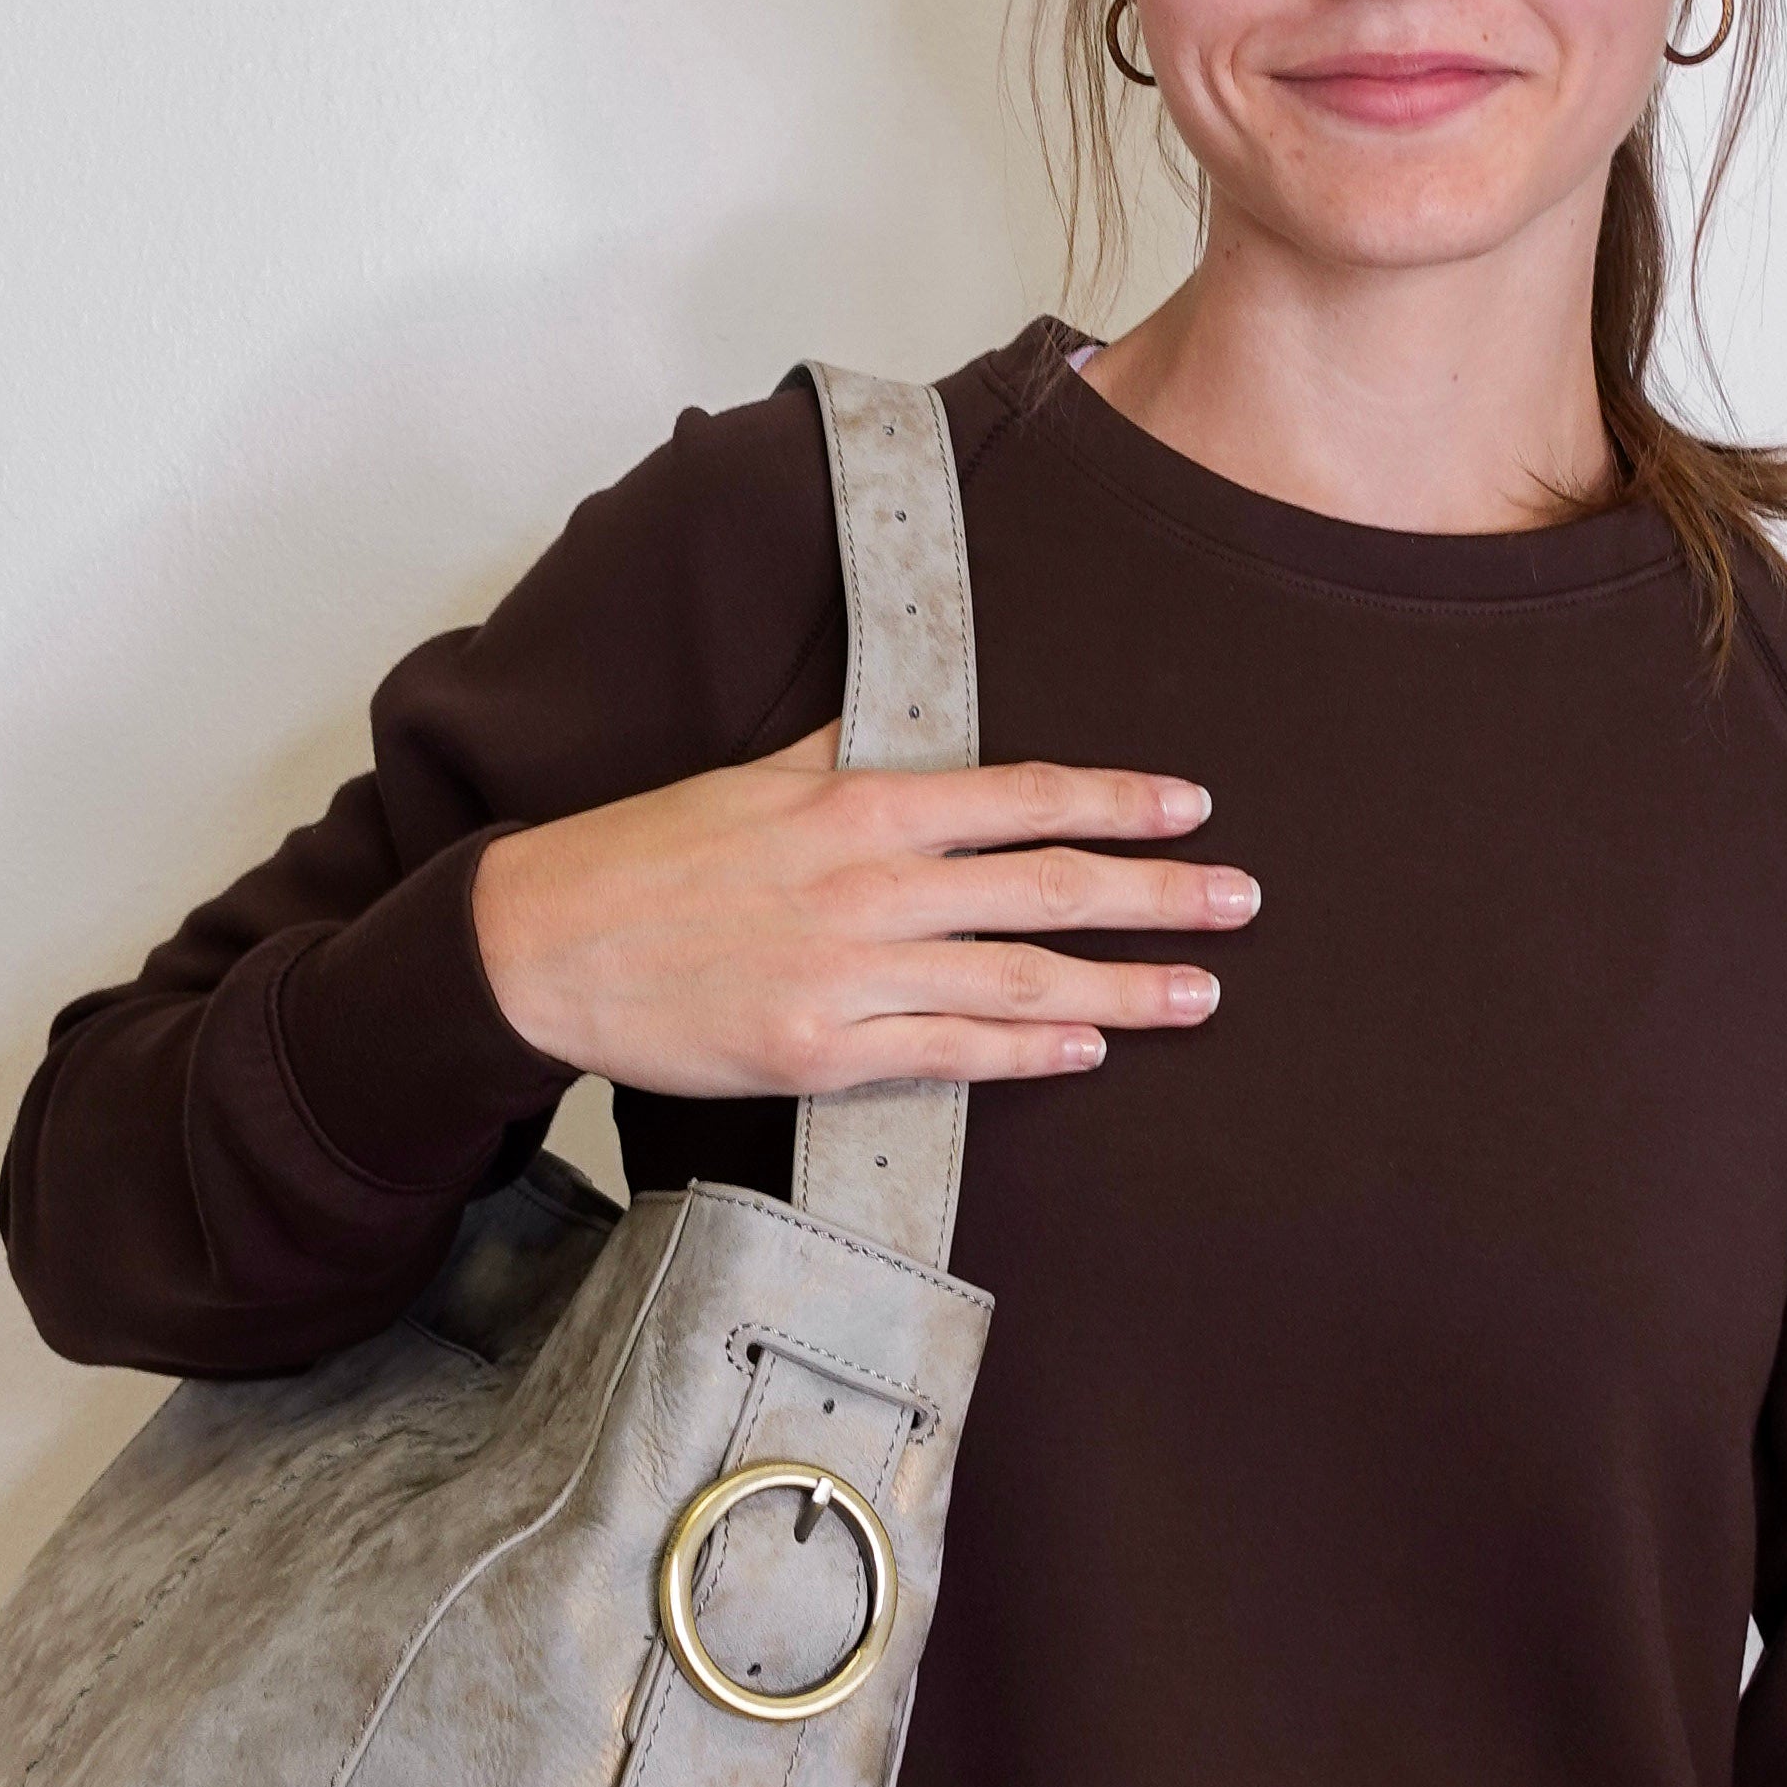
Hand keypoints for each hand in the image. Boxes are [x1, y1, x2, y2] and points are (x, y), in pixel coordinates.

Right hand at [467, 727, 1254, 1099]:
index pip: (1023, 797)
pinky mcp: (820, 1051)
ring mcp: (850, 973)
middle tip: (1243, 904)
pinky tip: (1092, 1051)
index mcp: (859, 804)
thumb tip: (919, 730)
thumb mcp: (754, 776)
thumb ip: (846, 753)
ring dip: (1123, 988)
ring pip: (1020, 981)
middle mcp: (870, 884)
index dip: (1120, 802)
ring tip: (1200, 993)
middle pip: (1049, 889)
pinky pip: (951, 1055)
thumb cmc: (649, 854)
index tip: (1192, 808)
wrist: (543, 943)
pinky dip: (1030, 1055)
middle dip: (1160, 896)